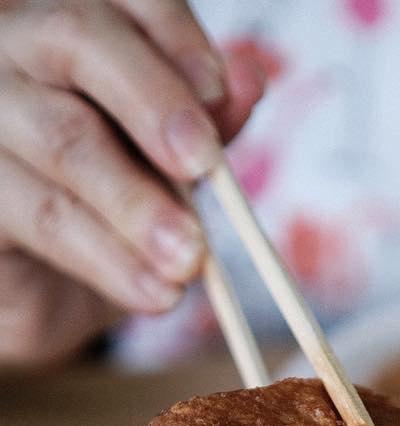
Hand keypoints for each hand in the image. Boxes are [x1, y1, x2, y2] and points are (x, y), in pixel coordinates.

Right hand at [0, 0, 263, 365]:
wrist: (44, 296)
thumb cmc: (110, 212)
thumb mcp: (168, 169)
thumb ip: (206, 124)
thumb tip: (248, 77)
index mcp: (70, 25)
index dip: (173, 35)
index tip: (219, 92)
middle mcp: (14, 47)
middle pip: (78, 37)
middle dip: (154, 102)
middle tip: (204, 166)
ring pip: (64, 139)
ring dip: (138, 203)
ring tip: (191, 260)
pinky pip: (44, 217)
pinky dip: (109, 259)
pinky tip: (156, 292)